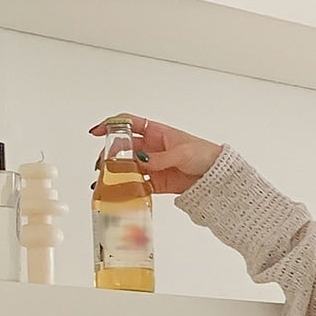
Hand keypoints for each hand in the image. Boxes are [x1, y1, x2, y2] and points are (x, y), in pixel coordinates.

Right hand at [88, 115, 222, 195]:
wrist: (218, 176)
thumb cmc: (204, 154)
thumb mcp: (182, 152)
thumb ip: (161, 158)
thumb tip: (142, 161)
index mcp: (156, 132)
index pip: (129, 123)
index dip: (111, 125)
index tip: (97, 132)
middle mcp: (151, 148)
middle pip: (123, 148)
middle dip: (109, 154)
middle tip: (101, 165)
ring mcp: (153, 165)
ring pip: (129, 167)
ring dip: (117, 173)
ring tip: (105, 181)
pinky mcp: (158, 182)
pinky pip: (140, 185)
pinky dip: (130, 189)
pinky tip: (121, 192)